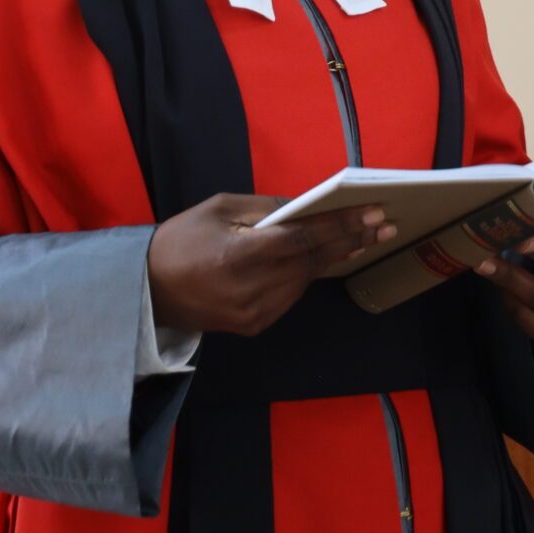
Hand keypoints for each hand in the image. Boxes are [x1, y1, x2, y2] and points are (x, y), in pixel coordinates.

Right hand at [147, 194, 395, 337]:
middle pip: (312, 262)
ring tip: (363, 238)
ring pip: (305, 281)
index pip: (303, 240)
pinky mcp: (254, 326)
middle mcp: (251, 290)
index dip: (340, 226)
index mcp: (239, 256)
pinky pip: (291, 296)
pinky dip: (307, 275)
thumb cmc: (181, 240)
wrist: (147, 290)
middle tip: (385, 224)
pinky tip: (325, 258)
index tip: (373, 213)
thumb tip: (309, 206)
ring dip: (333, 258)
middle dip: (351, 240)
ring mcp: (254, 314)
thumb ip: (267, 209)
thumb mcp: (219, 209)